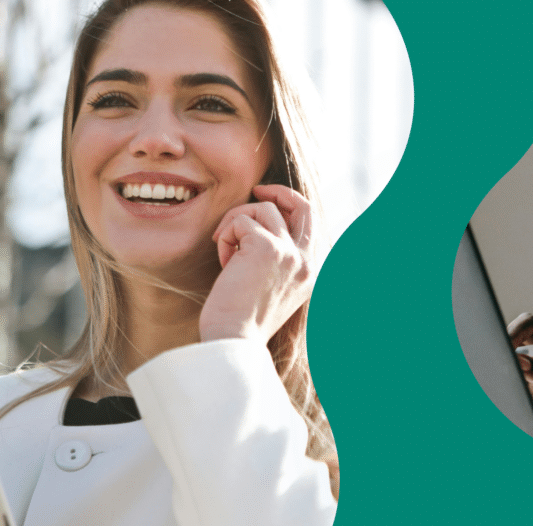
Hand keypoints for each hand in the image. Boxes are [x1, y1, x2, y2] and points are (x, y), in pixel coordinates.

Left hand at [201, 184, 314, 342]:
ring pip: (263, 208)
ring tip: (225, 250)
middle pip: (302, 204)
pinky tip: (223, 262)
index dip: (289, 205)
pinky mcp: (266, 247)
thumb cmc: (241, 322)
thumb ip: (275, 261)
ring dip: (236, 222)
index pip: (310, 223)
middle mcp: (306, 260)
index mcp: (309, 272)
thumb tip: (256, 230)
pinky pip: (240, 221)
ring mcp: (289, 252)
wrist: (233, 341)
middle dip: (277, 191)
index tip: (266, 201)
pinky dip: (225, 236)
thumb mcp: (269, 289)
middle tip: (255, 190)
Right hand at [506, 313, 532, 446]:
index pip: (530, 325)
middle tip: (499, 363)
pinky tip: (505, 396)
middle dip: (501, 346)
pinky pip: (500, 384)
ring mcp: (523, 375)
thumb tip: (519, 360)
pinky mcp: (515, 392)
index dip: (517, 329)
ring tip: (507, 384)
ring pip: (501, 362)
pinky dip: (497, 386)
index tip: (508, 344)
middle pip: (510, 339)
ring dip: (499, 369)